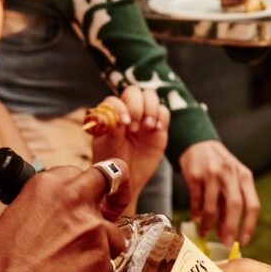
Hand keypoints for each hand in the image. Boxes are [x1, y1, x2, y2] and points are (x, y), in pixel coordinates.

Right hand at [0, 162, 129, 271]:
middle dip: (114, 198)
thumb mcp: (18, 218)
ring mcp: (93, 227)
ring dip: (102, 250)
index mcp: (48, 185)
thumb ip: (48, 210)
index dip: (88, 190)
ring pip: (114, 236)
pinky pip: (109, 266)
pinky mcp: (102, 257)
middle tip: (109, 215)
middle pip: (112, 184)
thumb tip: (61, 219)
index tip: (90, 199)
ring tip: (72, 270)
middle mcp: (75, 198)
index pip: (86, 173)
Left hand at [90, 86, 169, 205]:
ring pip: (150, 96)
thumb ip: (110, 130)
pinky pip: (164, 111)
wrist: (128, 179)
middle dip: (136, 107)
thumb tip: (117, 116)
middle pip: (133, 92)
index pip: (115, 100)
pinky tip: (156, 129)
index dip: (121, 107)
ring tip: (147, 127)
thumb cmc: (112, 162)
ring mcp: (144, 118)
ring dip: (150, 109)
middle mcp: (127, 112)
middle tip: (135, 128)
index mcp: (111, 115)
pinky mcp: (159, 127)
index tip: (124, 123)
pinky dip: (162, 117)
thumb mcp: (106, 147)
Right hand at [179, 140, 259, 245]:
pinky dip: (196, 212)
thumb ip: (231, 203)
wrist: (198, 143)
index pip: (253, 205)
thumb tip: (226, 231)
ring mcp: (212, 174)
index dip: (249, 226)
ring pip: (212, 206)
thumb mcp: (232, 180)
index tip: (244, 240)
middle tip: (225, 242)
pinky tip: (197, 218)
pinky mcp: (196, 175)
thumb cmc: (219, 166)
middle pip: (235, 207)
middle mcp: (231, 174)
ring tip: (205, 232)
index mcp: (245, 177)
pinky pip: (197, 200)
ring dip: (208, 223)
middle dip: (230, 228)